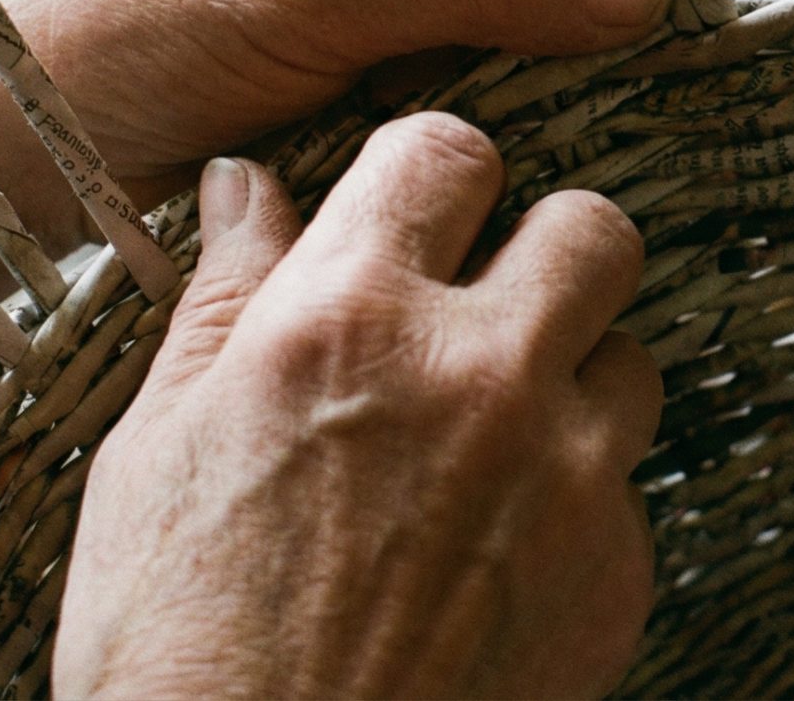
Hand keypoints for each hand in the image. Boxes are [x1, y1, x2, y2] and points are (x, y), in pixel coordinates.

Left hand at [0, 0, 672, 200]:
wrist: (10, 125)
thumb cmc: (128, 14)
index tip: (672, 14)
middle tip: (653, 90)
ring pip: (538, 4)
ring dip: (566, 65)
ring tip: (601, 132)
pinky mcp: (386, 48)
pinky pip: (491, 68)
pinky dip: (517, 110)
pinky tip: (531, 155)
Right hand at [55, 116, 662, 699]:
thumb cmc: (176, 643)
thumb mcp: (159, 445)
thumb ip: (224, 296)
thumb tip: (244, 184)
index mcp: (350, 318)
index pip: (449, 150)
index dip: (436, 172)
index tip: (422, 211)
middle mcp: (478, 374)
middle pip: (593, 228)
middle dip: (548, 250)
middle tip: (492, 306)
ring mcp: (565, 473)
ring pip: (634, 357)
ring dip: (576, 380)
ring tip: (495, 441)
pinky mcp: (617, 569)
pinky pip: (629, 490)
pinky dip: (578, 505)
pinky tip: (497, 553)